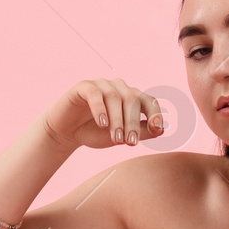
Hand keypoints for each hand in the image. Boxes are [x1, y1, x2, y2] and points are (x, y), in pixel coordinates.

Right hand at [40, 78, 166, 150]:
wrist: (66, 132)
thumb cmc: (95, 132)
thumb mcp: (120, 136)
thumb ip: (140, 132)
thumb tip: (161, 130)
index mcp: (131, 97)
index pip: (149, 101)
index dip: (155, 114)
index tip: (157, 130)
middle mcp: (119, 87)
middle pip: (132, 100)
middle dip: (133, 123)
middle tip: (130, 143)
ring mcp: (101, 84)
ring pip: (115, 97)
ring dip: (117, 120)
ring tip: (115, 139)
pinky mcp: (84, 87)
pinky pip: (95, 94)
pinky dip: (100, 109)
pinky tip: (102, 123)